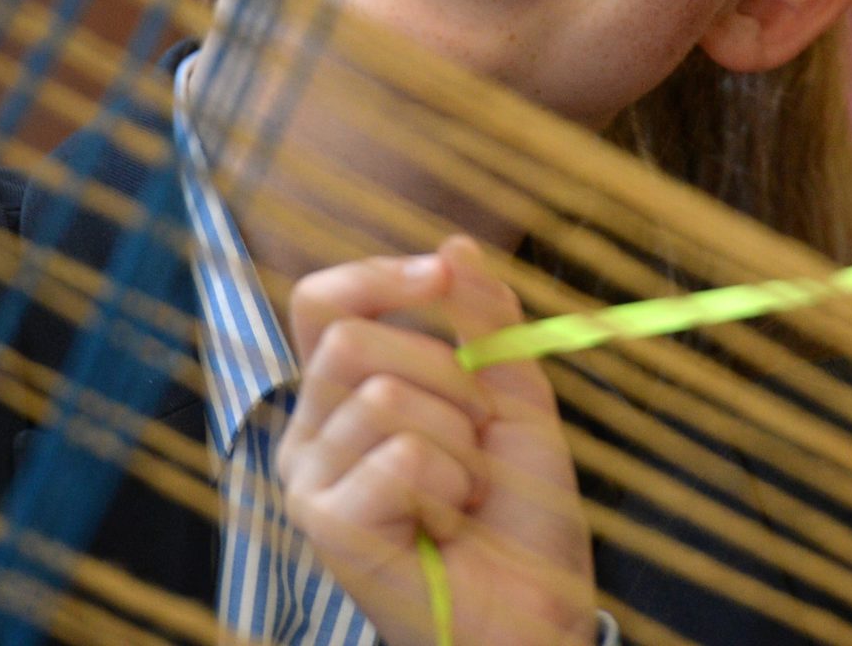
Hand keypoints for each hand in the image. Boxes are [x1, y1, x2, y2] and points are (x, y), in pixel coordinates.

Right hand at [280, 237, 596, 645]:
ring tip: (464, 491)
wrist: (540, 606)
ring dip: (458, 441)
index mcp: (343, 395)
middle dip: (446, 375)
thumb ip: (485, 322)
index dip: (378, 276)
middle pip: (352, 341)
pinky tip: (448, 522)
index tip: (443, 277)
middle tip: (475, 437)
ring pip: (384, 396)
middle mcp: (311, 434)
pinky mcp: (327, 526)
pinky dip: (449, 482)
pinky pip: (398, 454)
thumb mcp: (514, 395)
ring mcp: (311, 482)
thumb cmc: (519, 511)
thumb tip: (453, 245)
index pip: (321, 303)